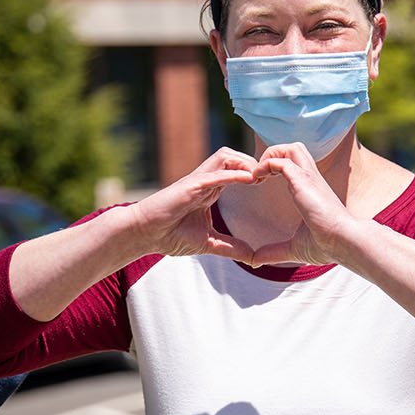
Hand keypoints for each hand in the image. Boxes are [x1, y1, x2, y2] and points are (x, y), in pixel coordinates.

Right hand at [122, 147, 259, 261]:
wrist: (145, 234)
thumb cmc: (170, 235)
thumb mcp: (208, 242)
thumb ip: (230, 247)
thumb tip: (252, 258)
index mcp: (210, 189)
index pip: (236, 169)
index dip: (254, 172)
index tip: (269, 184)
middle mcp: (205, 181)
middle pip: (234, 156)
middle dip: (254, 162)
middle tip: (269, 176)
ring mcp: (198, 181)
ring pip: (225, 156)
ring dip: (245, 163)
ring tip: (260, 177)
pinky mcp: (190, 186)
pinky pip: (215, 174)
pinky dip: (233, 174)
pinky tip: (250, 179)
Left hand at [248, 143, 365, 266]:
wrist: (345, 242)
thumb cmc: (327, 245)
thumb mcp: (294, 248)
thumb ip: (273, 252)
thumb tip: (255, 262)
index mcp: (310, 190)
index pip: (294, 163)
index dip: (274, 166)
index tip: (260, 183)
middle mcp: (311, 179)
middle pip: (293, 148)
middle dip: (273, 154)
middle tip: (260, 175)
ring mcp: (309, 177)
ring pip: (290, 147)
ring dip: (270, 155)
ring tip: (258, 174)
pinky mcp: (303, 181)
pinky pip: (281, 161)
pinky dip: (266, 165)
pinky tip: (257, 179)